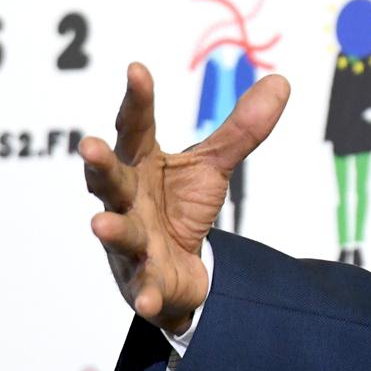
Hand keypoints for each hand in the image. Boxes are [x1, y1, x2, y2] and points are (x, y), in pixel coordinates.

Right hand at [80, 62, 289, 335]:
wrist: (178, 270)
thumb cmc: (180, 208)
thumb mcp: (211, 167)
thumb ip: (241, 130)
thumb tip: (281, 82)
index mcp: (141, 165)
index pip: (136, 128)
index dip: (137, 100)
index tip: (136, 70)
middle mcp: (128, 201)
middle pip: (111, 179)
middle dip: (99, 165)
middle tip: (89, 145)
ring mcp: (132, 243)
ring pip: (120, 233)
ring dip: (112, 228)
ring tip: (100, 223)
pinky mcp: (145, 282)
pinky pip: (145, 289)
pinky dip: (147, 295)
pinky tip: (149, 300)